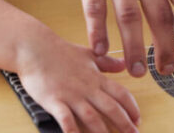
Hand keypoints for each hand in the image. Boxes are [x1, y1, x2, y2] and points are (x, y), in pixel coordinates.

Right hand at [17, 35, 139, 132]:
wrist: (35, 48)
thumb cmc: (60, 52)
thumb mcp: (89, 54)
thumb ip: (107, 62)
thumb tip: (123, 64)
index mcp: (96, 78)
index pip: (121, 94)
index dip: (132, 108)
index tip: (138, 119)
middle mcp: (87, 88)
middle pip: (111, 108)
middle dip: (124, 123)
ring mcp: (71, 95)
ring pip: (92, 117)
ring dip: (103, 132)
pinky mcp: (54, 101)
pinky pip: (66, 120)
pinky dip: (72, 131)